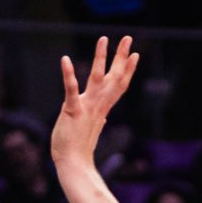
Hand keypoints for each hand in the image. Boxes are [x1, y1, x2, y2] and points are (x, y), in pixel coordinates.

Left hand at [52, 35, 139, 173]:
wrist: (73, 164)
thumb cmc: (79, 148)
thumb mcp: (91, 129)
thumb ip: (99, 119)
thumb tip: (105, 116)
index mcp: (102, 108)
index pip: (119, 86)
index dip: (128, 70)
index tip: (135, 55)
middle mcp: (98, 104)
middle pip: (114, 77)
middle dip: (121, 57)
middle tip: (128, 38)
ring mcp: (86, 106)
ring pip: (96, 77)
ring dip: (101, 57)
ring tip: (104, 39)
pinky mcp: (72, 110)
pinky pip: (71, 89)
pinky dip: (69, 74)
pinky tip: (65, 60)